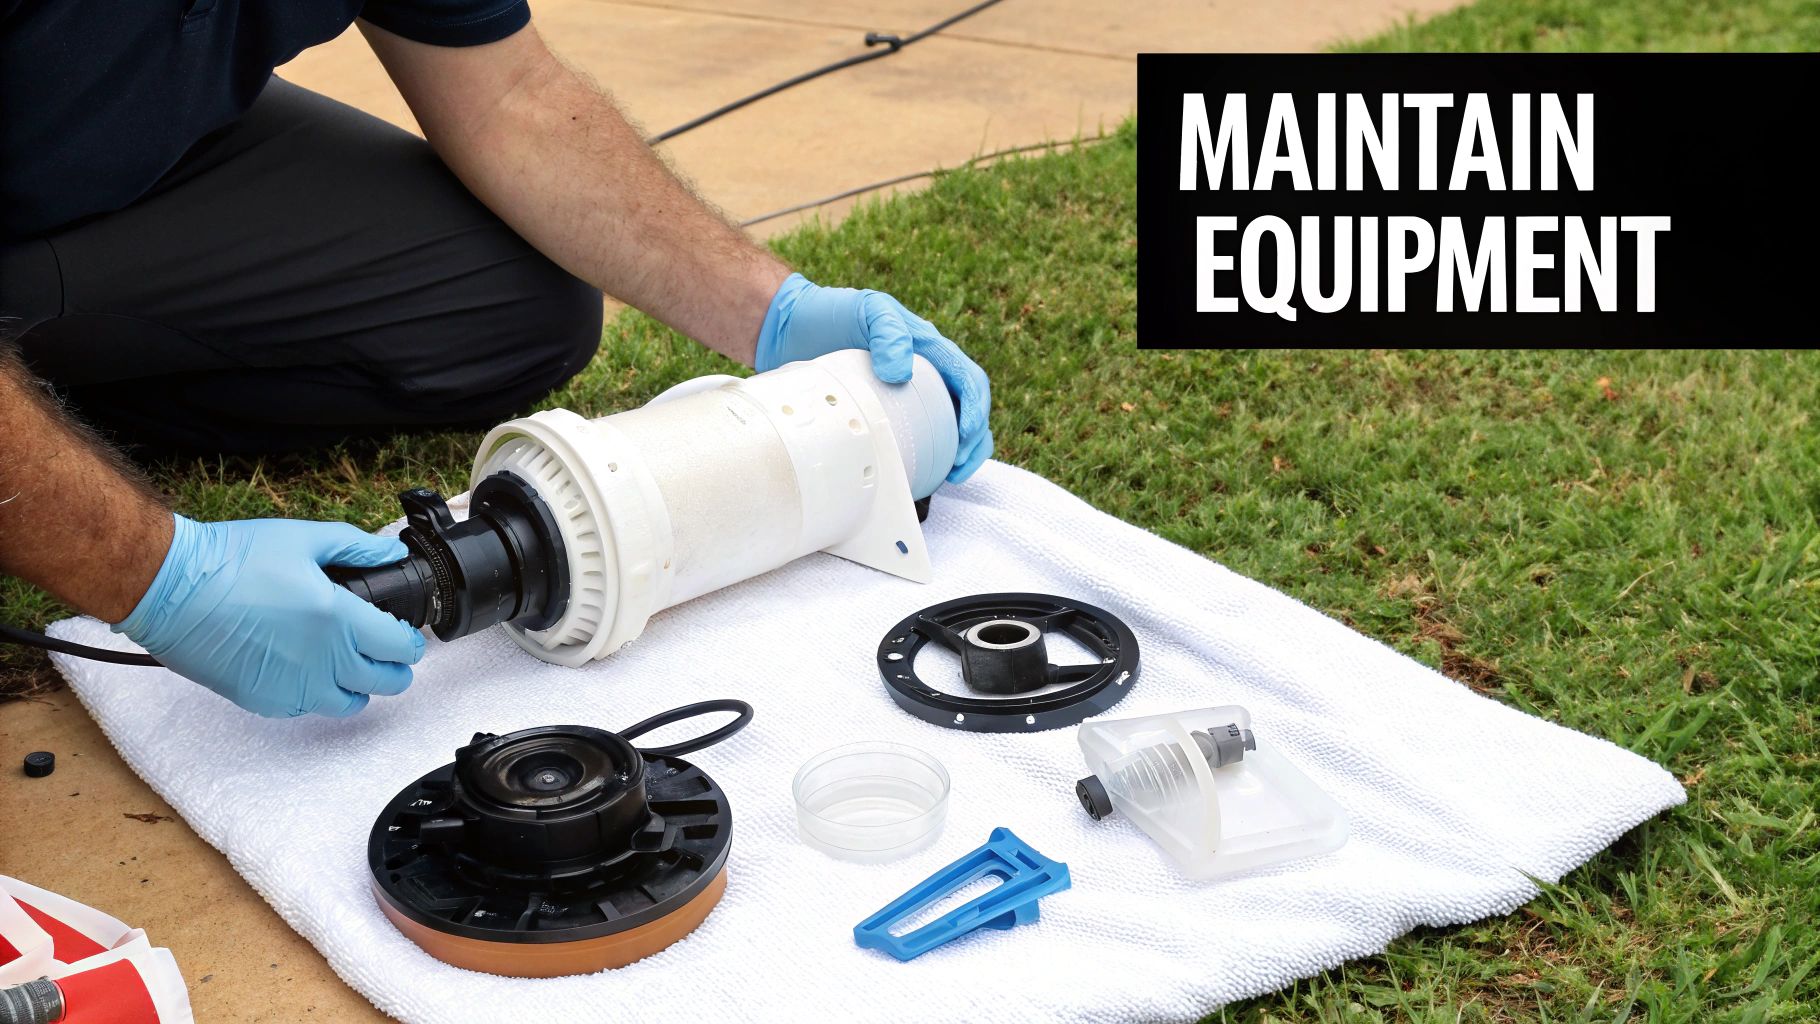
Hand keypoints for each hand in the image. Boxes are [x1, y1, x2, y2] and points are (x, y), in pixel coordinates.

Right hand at [115, 515, 425, 717]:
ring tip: (348, 663)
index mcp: (340, 621)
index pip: (402, 648)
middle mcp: (324, 662)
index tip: (403, 633)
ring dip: (358, 686)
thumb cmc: (231, 560)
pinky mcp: (264, 702)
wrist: (170, 589)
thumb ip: (358, 547)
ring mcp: (294, 688)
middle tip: (383, 649)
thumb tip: (391, 553)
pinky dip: (317, 695)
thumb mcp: (304, 538)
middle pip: (387, 682)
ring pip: (350, 704)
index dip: (410, 640)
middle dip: (394, 666)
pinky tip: (308, 670)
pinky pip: (307, 710)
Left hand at [754, 273, 992, 483]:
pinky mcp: (884, 412)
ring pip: (948, 427)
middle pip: (968, 409)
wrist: (791, 328)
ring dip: (958, 454)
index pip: (969, 380)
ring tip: (950, 477)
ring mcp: (907, 394)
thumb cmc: (832, 313)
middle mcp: (926, 373)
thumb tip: (902, 374)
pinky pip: (915, 436)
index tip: (967, 434)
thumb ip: (888, 332)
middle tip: (960, 468)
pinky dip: (927, 456)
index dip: (976, 409)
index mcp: (930, 348)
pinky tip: (920, 474)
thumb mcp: (866, 310)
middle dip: (975, 441)